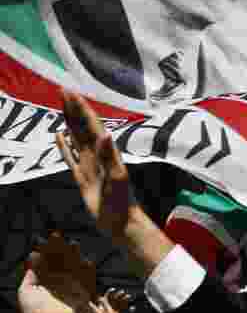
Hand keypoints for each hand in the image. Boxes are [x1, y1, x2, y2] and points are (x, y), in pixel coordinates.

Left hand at [17, 233, 95, 312]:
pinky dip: (88, 269)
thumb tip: (33, 254)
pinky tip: (86, 261)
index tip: (39, 238)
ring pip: (75, 264)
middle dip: (59, 246)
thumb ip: (31, 274)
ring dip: (75, 254)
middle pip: (61, 258)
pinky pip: (88, 278)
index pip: (45, 258)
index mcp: (45, 277)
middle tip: (57, 235)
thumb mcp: (26, 292)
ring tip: (73, 243)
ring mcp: (73, 284)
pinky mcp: (84, 292)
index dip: (43, 248)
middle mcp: (60, 278)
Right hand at [56, 92, 138, 240]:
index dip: (82, 109)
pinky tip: (58, 136)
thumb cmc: (122, 202)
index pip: (92, 125)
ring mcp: (89, 166)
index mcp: (106, 153)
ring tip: (61, 107)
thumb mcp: (117, 178)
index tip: (71, 93)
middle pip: (83, 127)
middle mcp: (97, 156)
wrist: (121, 222)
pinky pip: (70, 157)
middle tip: (62, 91)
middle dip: (74, 109)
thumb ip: (110, 156)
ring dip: (69, 122)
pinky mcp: (82, 178)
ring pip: (76, 138)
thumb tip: (105, 134)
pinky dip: (63, 146)